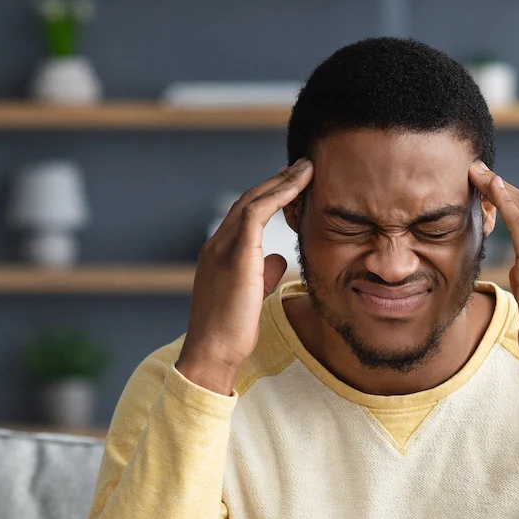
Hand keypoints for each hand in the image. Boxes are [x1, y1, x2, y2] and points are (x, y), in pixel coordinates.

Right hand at [177, 159, 312, 394]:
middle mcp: (217, 244)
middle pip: (249, 200)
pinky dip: (277, 196)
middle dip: (278, 180)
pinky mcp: (234, 256)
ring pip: (252, 201)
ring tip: (307, 168)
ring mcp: (222, 247)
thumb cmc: (232, 331)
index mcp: (220, 252)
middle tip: (305, 165)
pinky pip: (255, 214)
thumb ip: (263, 273)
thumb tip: (279, 259)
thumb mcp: (252, 295)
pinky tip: (298, 186)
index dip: (272, 195)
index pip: (247, 214)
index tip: (296, 183)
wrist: (212, 352)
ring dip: (281, 181)